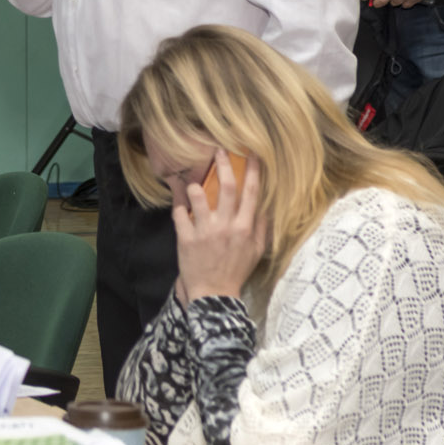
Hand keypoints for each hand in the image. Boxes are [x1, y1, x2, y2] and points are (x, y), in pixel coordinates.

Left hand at [173, 149, 267, 302]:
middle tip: (219, 150)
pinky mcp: (186, 238)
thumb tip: (266, 206)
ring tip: (192, 181)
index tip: (251, 154)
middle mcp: (226, 226)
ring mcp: (205, 231)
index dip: (252, 171)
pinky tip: (177, 197)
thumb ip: (261, 227)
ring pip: (199, 196)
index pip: (252, 193)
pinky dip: (177, 203)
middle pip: (226, 187)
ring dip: (195, 185)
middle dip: (223, 165)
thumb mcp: (256, 250)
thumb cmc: (236, 270)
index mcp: (245, 227)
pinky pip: (179, 213)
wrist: (214, 294)